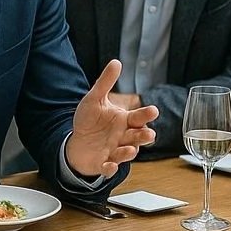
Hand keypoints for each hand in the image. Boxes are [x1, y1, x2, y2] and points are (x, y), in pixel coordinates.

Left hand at [66, 60, 157, 177]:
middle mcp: (123, 137)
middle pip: (138, 137)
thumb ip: (105, 82)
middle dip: (144, 136)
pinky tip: (109, 165)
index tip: (153, 111)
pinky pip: (108, 167)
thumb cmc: (90, 121)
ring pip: (126, 153)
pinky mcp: (103, 163)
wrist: (77, 142)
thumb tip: (116, 62)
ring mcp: (114, 151)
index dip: (146, 114)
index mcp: (124, 120)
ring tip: (129, 149)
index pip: (139, 117)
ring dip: (128, 152)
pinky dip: (110, 168)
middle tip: (148, 134)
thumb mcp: (95, 99)